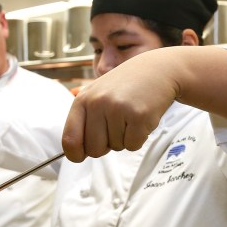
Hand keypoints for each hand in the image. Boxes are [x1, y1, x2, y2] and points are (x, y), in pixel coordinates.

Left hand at [62, 53, 178, 160]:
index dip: (74, 154)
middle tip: (116, 127)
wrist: (157, 70)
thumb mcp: (96, 95)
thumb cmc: (124, 87)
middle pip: (93, 150)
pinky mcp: (139, 116)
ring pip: (116, 148)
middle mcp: (98, 103)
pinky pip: (133, 146)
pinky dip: (139, 138)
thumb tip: (75, 153)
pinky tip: (140, 119)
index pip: (70, 139)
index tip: (81, 156)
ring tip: (130, 116)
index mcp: (82, 100)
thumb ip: (84, 120)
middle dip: (105, 146)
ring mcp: (118, 109)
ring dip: (124, 138)